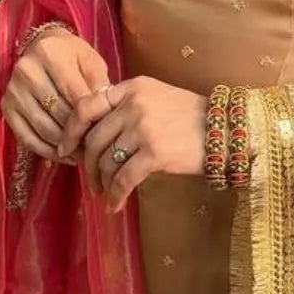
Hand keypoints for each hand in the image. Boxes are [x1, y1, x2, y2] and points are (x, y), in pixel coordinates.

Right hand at [0, 30, 109, 161]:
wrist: (42, 47)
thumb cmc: (72, 57)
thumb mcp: (91, 61)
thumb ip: (99, 84)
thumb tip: (104, 116)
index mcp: (50, 54)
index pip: (74, 95)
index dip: (91, 118)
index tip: (105, 133)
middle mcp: (27, 71)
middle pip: (58, 113)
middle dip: (79, 134)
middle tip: (95, 148)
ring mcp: (13, 90)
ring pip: (43, 128)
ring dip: (64, 146)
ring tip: (82, 154)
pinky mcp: (6, 107)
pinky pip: (26, 137)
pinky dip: (46, 151)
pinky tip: (63, 156)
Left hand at [56, 76, 207, 212]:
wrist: (228, 130)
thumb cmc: (194, 117)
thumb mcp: (158, 97)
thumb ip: (128, 106)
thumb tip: (95, 133)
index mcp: (133, 88)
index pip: (87, 105)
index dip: (71, 130)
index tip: (65, 149)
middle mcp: (134, 104)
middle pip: (94, 139)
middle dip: (88, 166)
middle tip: (90, 181)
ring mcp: (144, 128)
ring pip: (107, 161)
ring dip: (102, 183)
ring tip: (106, 195)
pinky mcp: (154, 153)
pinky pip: (124, 179)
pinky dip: (116, 195)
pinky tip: (116, 205)